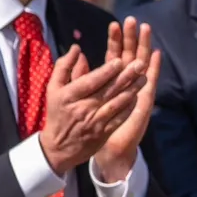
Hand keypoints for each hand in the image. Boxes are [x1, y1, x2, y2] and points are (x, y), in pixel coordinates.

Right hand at [38, 44, 145, 174]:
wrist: (59, 148)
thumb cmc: (57, 113)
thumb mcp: (53, 88)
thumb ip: (64, 66)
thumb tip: (77, 48)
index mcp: (69, 96)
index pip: (90, 81)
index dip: (106, 71)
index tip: (120, 60)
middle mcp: (83, 109)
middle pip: (107, 91)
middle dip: (125, 77)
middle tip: (140, 64)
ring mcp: (95, 122)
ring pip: (116, 104)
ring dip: (132, 90)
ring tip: (143, 78)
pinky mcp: (103, 133)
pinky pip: (119, 118)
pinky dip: (129, 108)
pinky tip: (138, 97)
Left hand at [93, 17, 161, 182]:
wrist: (110, 145)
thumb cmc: (96, 122)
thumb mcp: (84, 96)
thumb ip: (80, 76)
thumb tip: (78, 54)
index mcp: (113, 79)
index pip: (115, 54)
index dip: (115, 40)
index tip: (114, 24)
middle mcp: (127, 81)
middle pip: (130, 54)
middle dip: (131, 37)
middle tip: (132, 20)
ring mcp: (138, 89)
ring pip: (142, 62)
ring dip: (145, 46)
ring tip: (146, 29)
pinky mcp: (145, 99)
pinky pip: (151, 81)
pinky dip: (155, 67)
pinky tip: (156, 54)